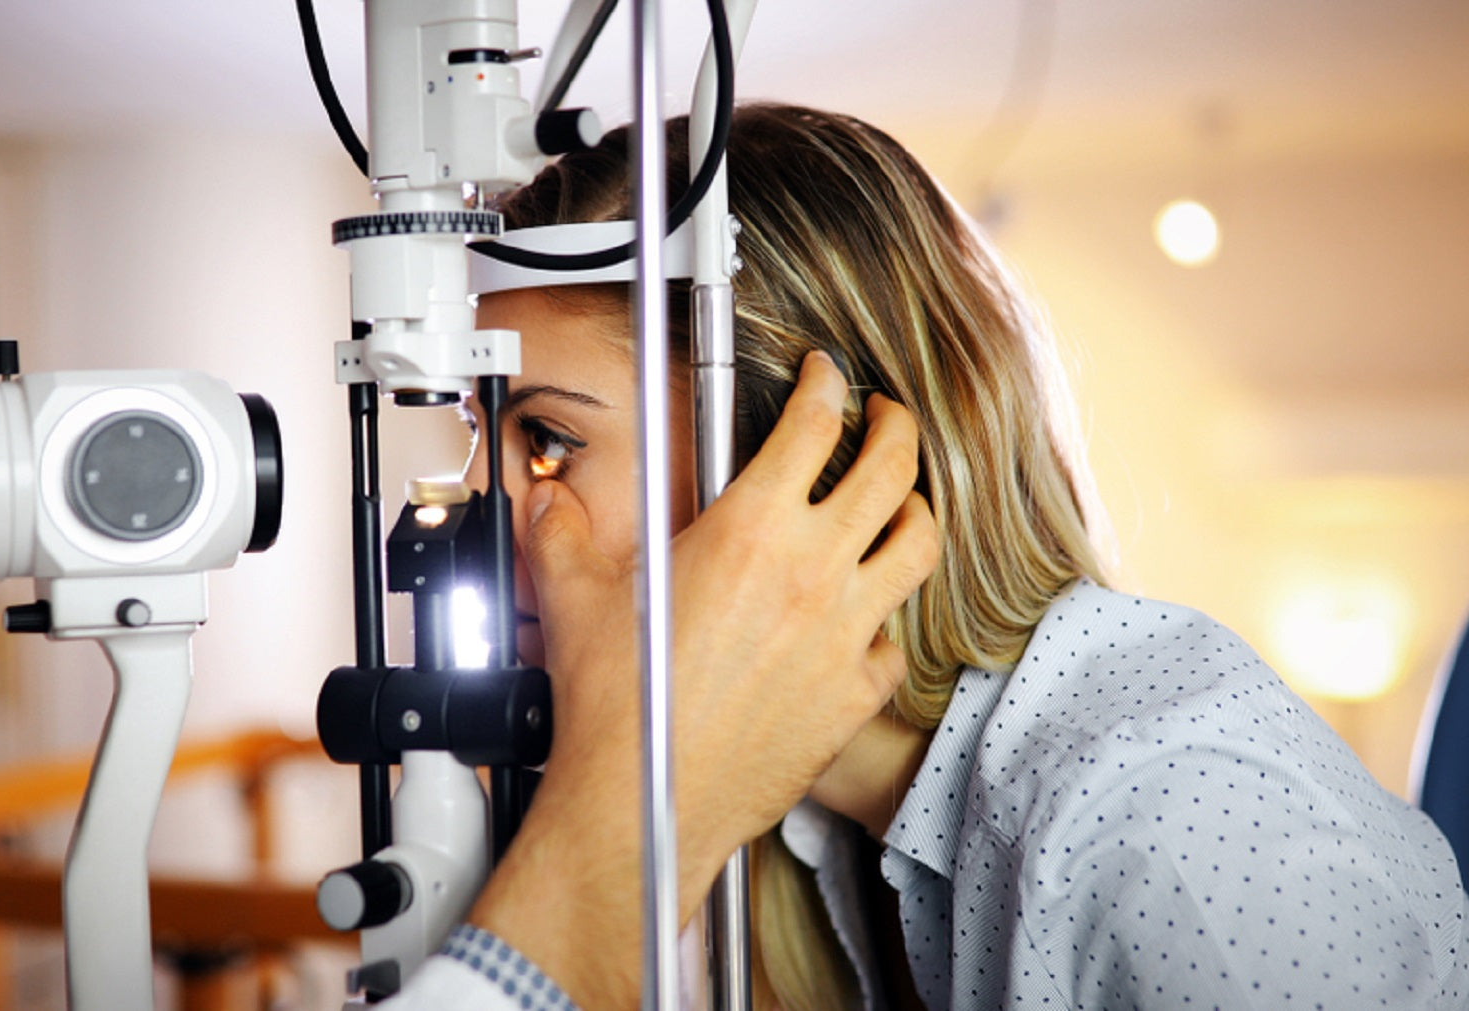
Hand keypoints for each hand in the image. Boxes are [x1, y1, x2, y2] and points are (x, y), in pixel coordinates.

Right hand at [470, 351, 938, 1006]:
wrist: (645, 801)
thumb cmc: (615, 707)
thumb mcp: (575, 598)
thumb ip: (561, 534)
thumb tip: (549, 504)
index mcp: (749, 530)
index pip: (814, 424)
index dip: (827, 384)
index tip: (827, 377)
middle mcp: (812, 571)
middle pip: (891, 468)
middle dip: (893, 426)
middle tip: (882, 417)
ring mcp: (845, 632)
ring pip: (919, 546)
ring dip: (914, 512)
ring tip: (899, 503)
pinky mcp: (855, 693)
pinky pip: (894, 642)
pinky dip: (884, 623)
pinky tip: (863, 622)